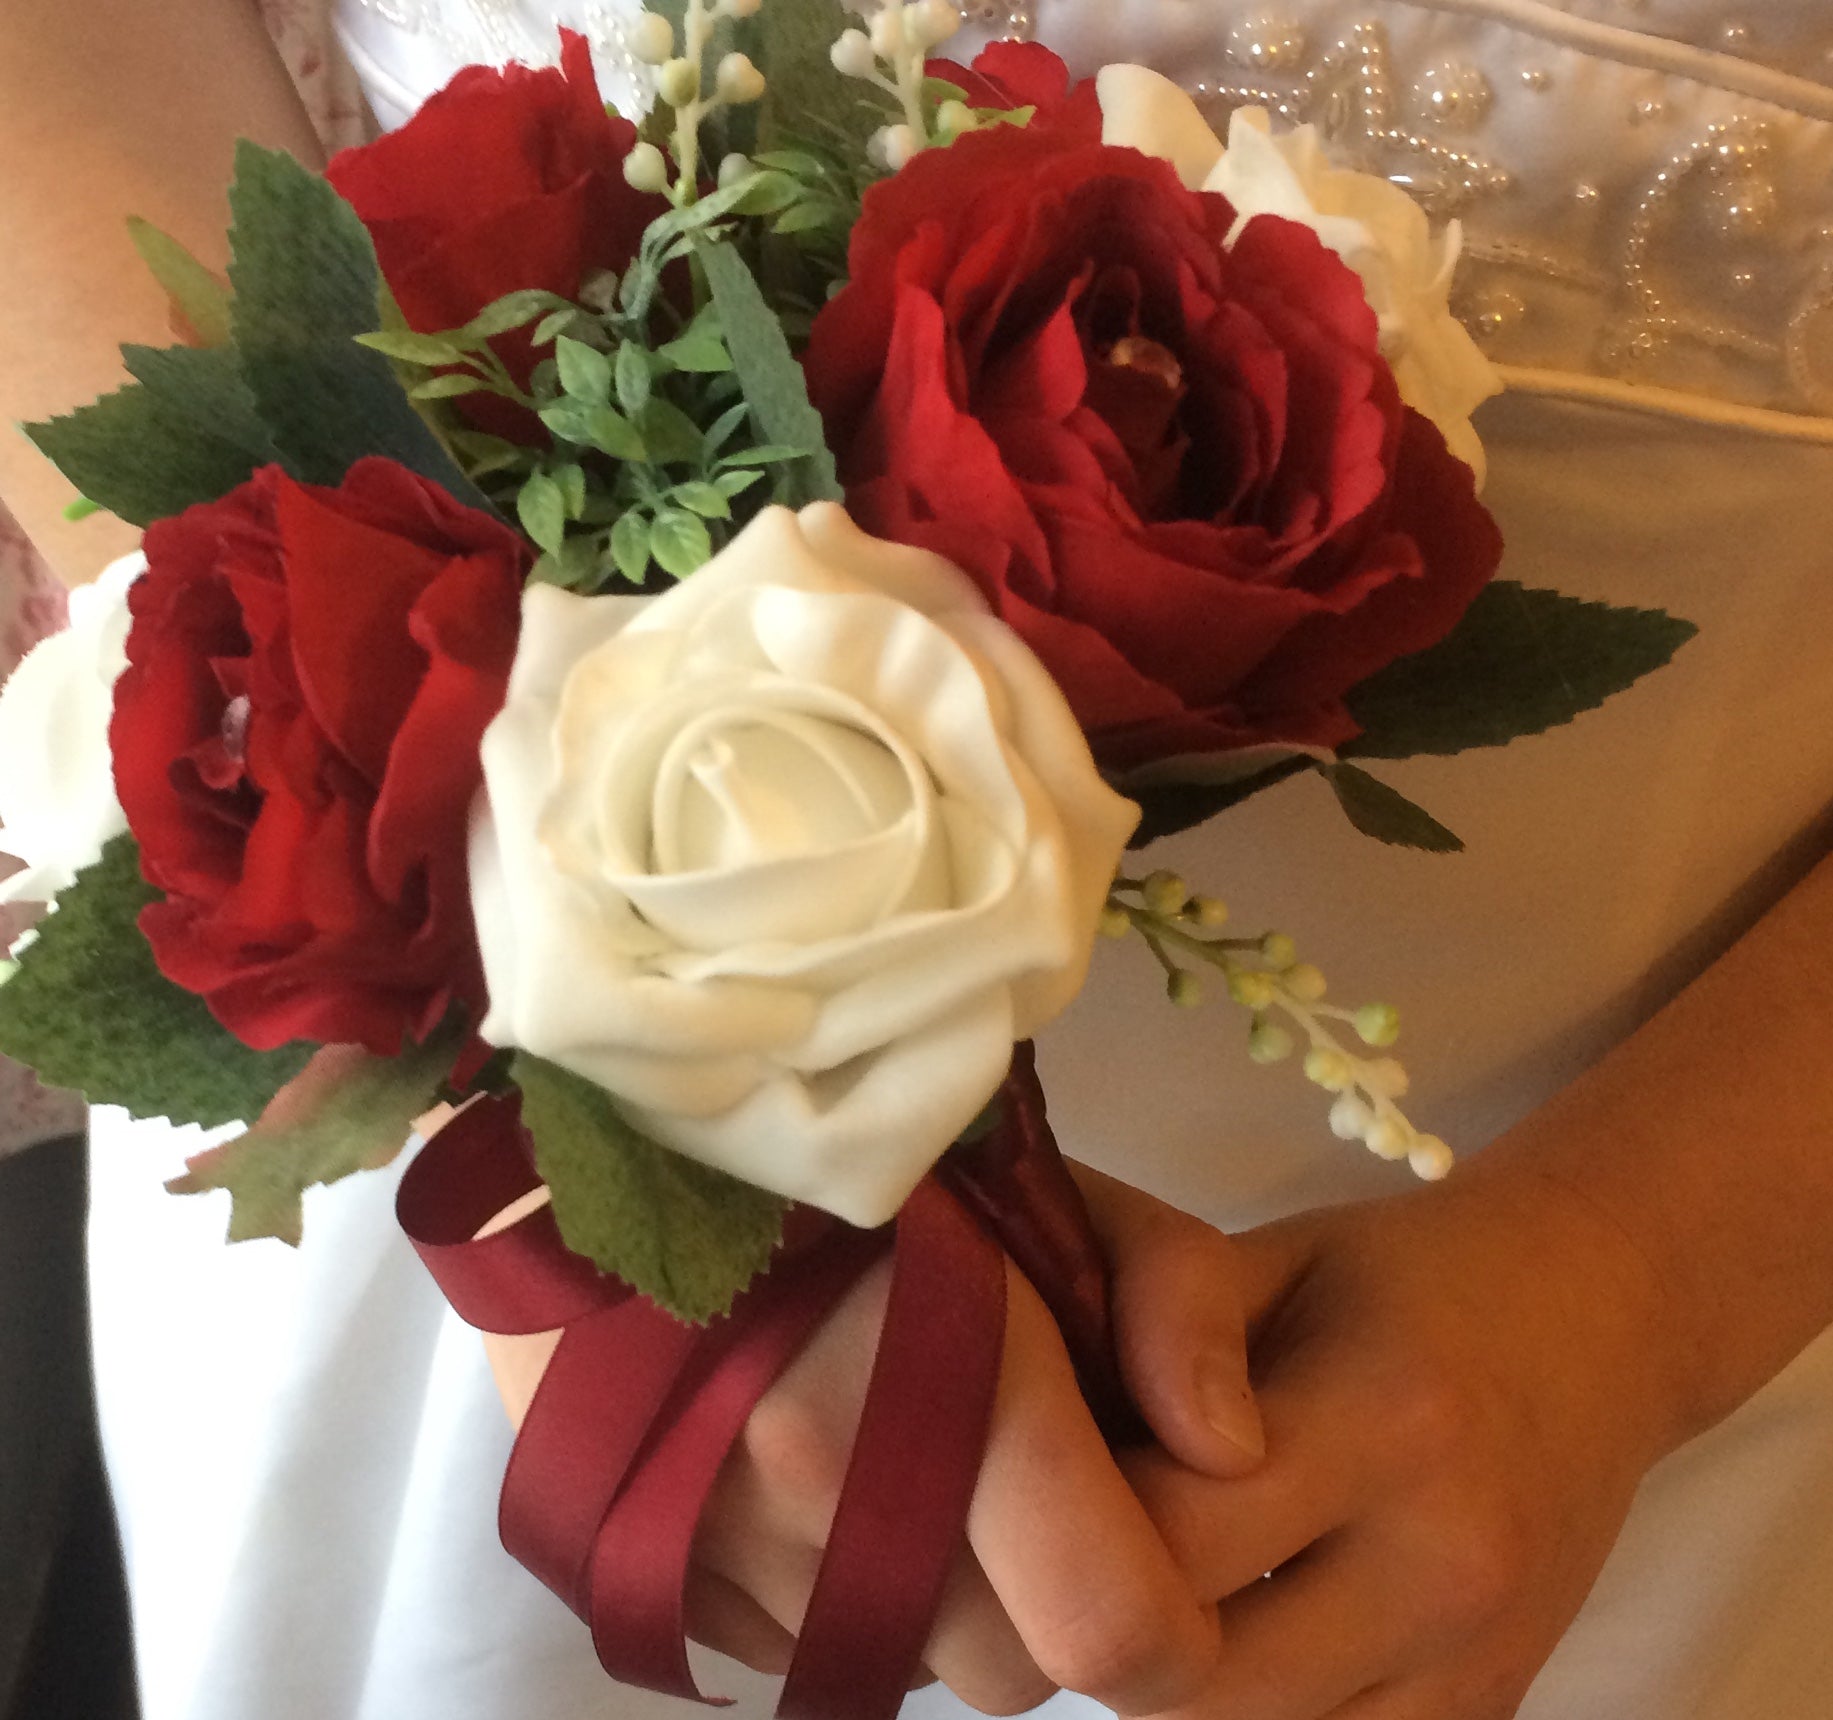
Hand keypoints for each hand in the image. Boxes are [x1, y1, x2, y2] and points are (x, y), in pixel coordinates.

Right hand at [484, 1227, 1258, 1715]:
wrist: (625, 1144)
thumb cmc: (868, 1156)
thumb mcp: (1052, 1182)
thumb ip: (1180, 1298)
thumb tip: (1236, 1453)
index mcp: (941, 1393)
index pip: (1112, 1627)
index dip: (1176, 1617)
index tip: (1165, 1540)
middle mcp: (824, 1502)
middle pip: (1015, 1667)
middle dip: (1054, 1596)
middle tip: (1035, 1465)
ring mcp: (728, 1553)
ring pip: (913, 1660)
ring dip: (950, 1592)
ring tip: (925, 1445)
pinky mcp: (665, 1582)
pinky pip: (817, 1646)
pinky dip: (854, 1586)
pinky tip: (842, 1470)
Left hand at [1079, 1162, 1684, 1719]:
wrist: (1601, 1318)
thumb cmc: (1401, 1276)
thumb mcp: (1269, 1255)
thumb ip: (1161, 1328)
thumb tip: (1068, 1450)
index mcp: (1381, 1420)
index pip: (1168, 1544)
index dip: (1072, 1521)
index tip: (1045, 1474)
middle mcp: (1442, 1565)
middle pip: (1196, 1682)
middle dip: (1105, 1623)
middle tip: (1083, 1540)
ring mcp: (1476, 1665)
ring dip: (1176, 1683)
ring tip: (1166, 1577)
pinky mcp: (1489, 1716)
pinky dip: (1261, 1711)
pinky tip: (1246, 1621)